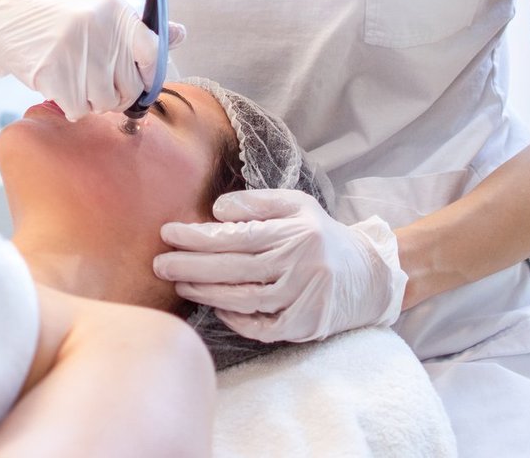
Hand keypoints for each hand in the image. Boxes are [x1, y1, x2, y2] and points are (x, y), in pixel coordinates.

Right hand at [0, 0, 184, 119]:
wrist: (8, 14)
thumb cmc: (61, 19)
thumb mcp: (101, 15)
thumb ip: (138, 31)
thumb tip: (181, 34)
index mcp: (115, 11)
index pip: (154, 50)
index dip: (151, 75)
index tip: (141, 83)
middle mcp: (98, 28)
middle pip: (128, 88)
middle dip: (115, 96)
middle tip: (96, 85)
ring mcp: (74, 49)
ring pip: (102, 103)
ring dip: (90, 102)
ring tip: (74, 80)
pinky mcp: (51, 70)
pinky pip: (76, 109)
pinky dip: (70, 106)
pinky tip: (59, 86)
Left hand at [154, 189, 406, 342]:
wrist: (369, 275)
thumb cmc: (322, 234)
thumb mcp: (297, 205)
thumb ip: (257, 202)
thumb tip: (216, 210)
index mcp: (298, 232)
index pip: (238, 236)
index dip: (199, 236)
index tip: (168, 233)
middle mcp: (303, 266)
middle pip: (236, 268)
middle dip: (192, 266)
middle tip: (160, 263)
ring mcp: (305, 299)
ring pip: (246, 299)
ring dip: (207, 292)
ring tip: (179, 284)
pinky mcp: (305, 325)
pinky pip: (262, 327)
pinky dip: (236, 319)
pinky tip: (214, 307)